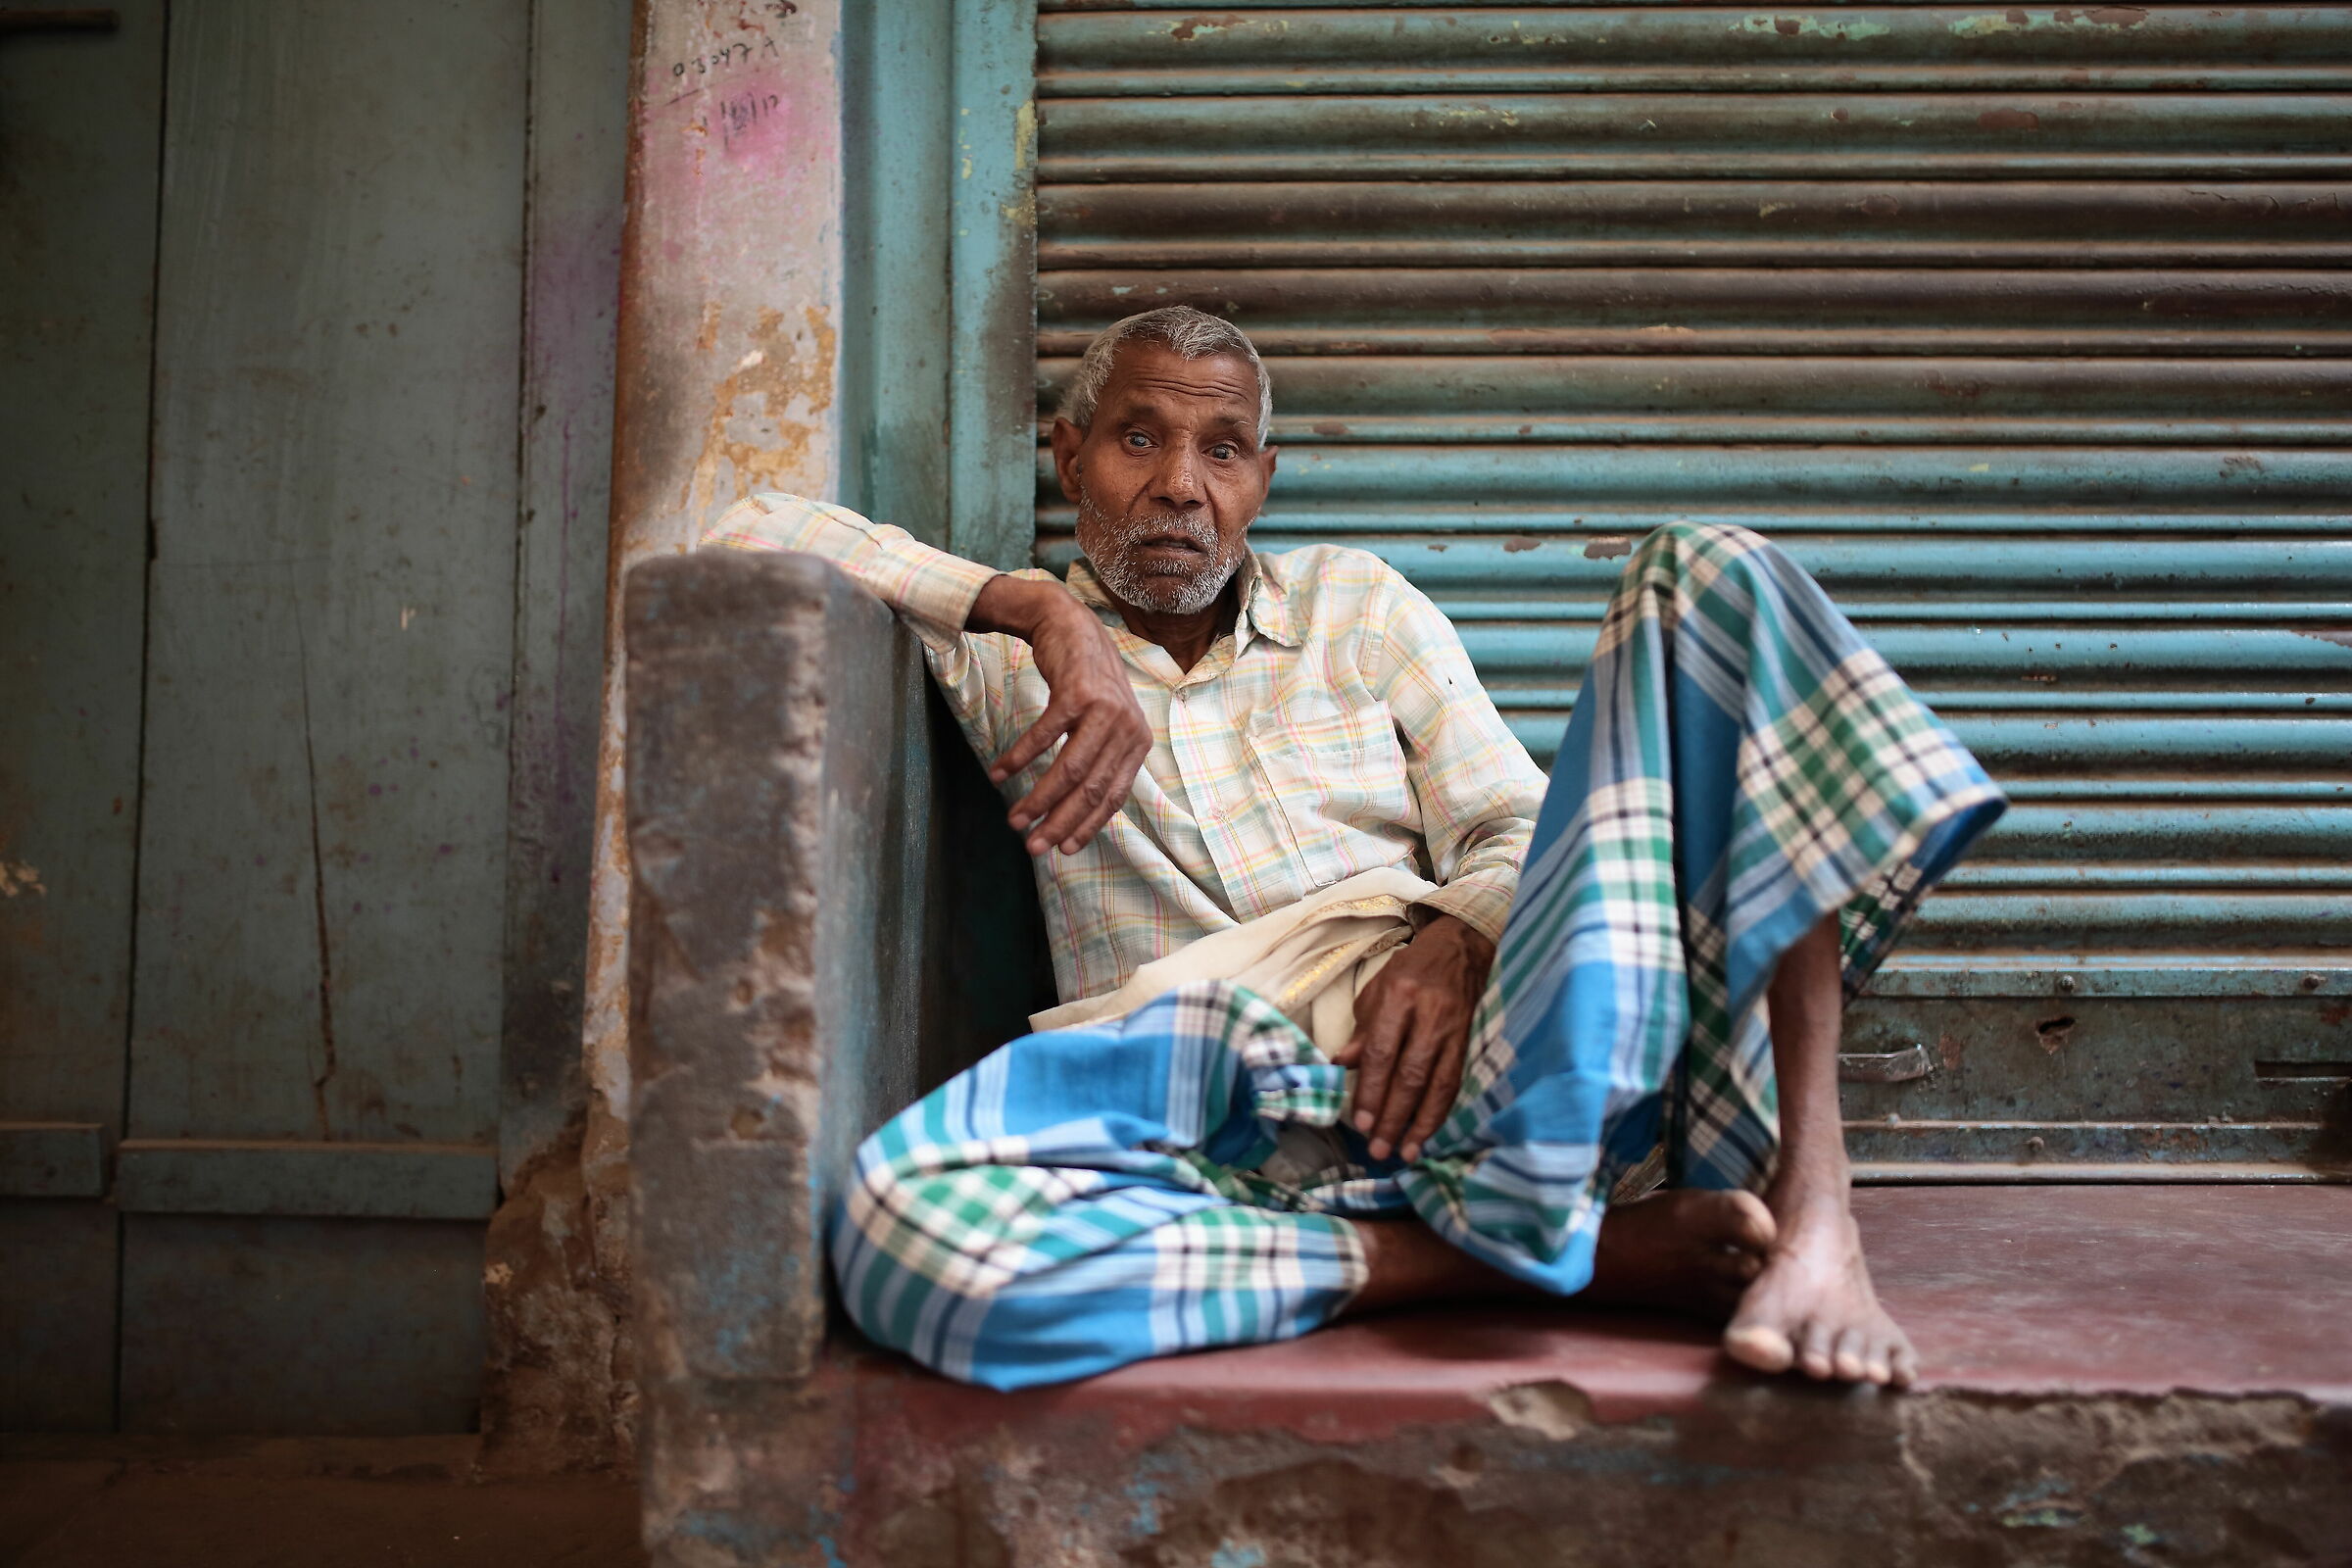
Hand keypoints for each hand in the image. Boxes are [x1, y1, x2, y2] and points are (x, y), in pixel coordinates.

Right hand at [969, 575, 1152, 855]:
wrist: (1070, 624)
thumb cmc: (1086, 681)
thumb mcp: (1107, 721)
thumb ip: (1101, 759)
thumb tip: (1080, 811)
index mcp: (1138, 742)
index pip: (1113, 797)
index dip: (1088, 826)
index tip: (1064, 850)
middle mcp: (1127, 728)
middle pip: (1090, 790)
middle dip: (1058, 823)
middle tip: (1032, 846)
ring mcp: (1104, 710)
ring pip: (1069, 770)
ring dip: (1038, 799)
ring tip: (1014, 819)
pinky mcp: (1077, 694)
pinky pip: (1044, 737)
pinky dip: (1019, 758)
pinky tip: (999, 774)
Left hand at [1332, 912, 1495, 1162]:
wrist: (1464, 947)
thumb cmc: (1413, 970)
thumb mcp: (1379, 988)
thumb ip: (1364, 1029)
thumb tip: (1344, 1066)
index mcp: (1400, 997)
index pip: (1383, 1052)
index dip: (1372, 1090)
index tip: (1362, 1122)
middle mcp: (1430, 1016)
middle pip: (1411, 1075)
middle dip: (1394, 1116)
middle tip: (1379, 1148)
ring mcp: (1456, 1031)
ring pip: (1439, 1085)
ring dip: (1421, 1123)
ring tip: (1406, 1152)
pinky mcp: (1472, 1042)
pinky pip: (1457, 1082)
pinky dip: (1443, 1111)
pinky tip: (1429, 1132)